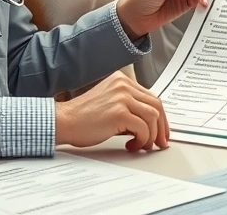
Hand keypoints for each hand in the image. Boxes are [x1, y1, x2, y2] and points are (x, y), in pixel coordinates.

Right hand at [55, 71, 169, 151]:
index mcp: (121, 81)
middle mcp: (123, 85)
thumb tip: (151, 124)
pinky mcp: (119, 113)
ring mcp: (122, 97)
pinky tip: (132, 145)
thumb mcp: (110, 103)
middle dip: (162, 127)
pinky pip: (143, 128)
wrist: (64, 122)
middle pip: (156, 105)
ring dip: (151, 135)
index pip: (151, 97)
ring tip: (142, 145)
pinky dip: (142, 140)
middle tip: (160, 142)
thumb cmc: (82, 117)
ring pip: (153, 116)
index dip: (160, 116)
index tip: (162, 131)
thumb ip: (128, 107)